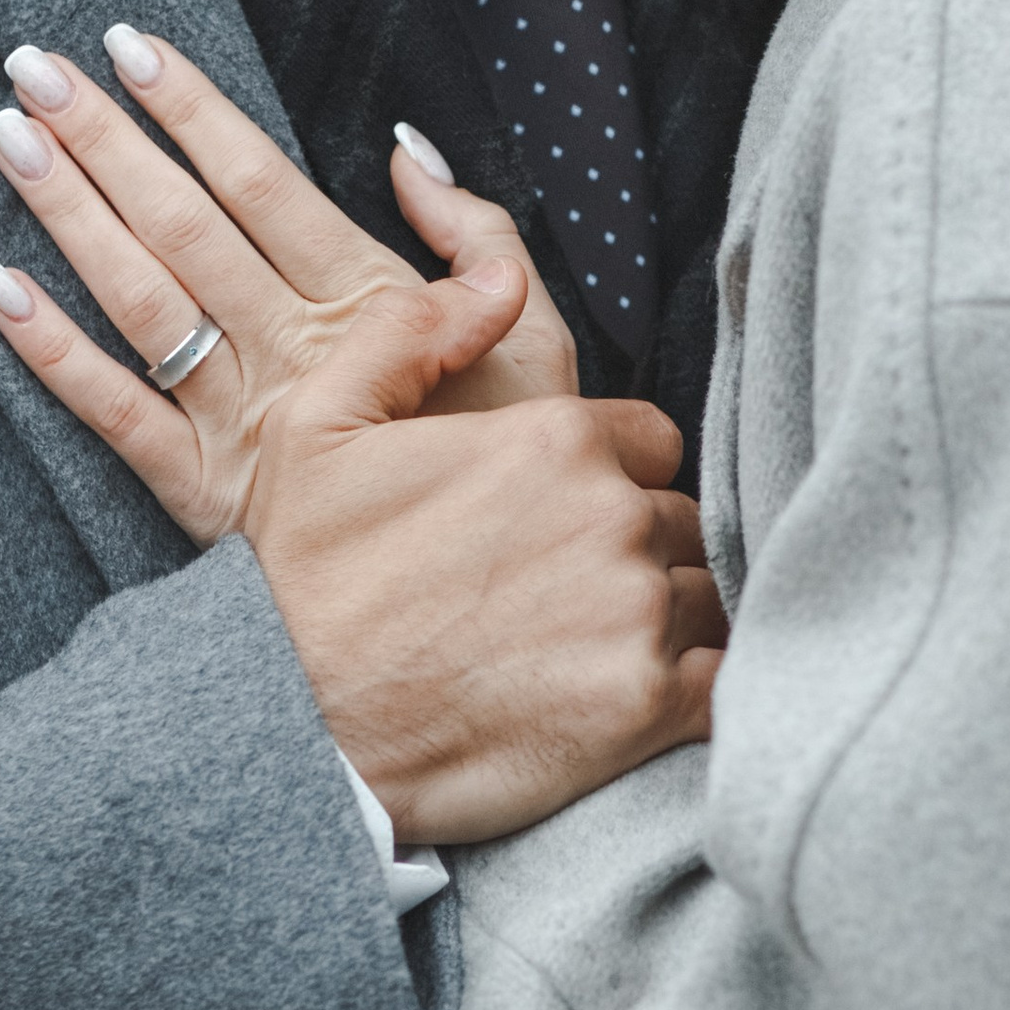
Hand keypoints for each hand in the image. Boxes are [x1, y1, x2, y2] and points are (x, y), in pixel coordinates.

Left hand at [0, 28, 579, 547]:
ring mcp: (242, 425)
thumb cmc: (516, 463)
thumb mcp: (541, 341)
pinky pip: (115, 417)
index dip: (195, 112)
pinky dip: (52, 354)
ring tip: (9, 141)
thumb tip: (406, 151)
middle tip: (36, 70)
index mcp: (368, 305)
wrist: (497, 609)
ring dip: (71, 217)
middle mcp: (293, 354)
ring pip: (142, 303)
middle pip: (183, 228)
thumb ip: (479, 237)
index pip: (261, 186)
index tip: (133, 48)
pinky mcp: (206, 494)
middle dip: (105, 142)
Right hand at [241, 293, 723, 841]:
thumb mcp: (320, 423)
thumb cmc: (304, 579)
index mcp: (556, 437)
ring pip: (699, 596)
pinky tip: (630, 702)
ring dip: (660, 619)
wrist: (290, 728)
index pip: (647, 441)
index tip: (557, 521)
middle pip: (675, 519)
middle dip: (632, 548)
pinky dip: (692, 690)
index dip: (608, 477)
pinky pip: (719, 681)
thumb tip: (503, 280)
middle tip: (559, 594)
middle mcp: (613, 516)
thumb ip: (416, 330)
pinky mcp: (648, 707)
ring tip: (582, 652)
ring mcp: (637, 614)